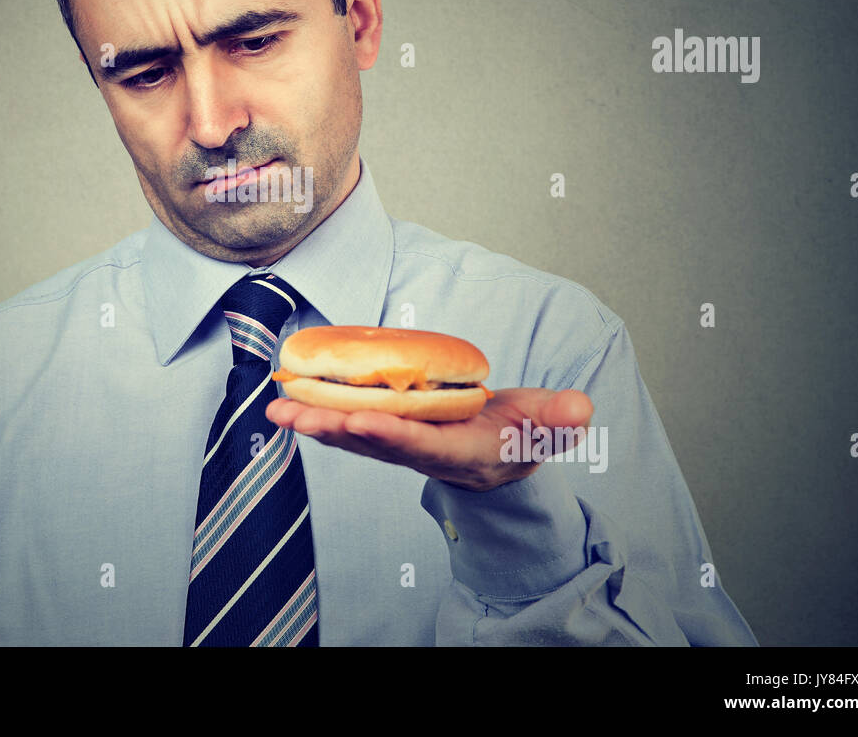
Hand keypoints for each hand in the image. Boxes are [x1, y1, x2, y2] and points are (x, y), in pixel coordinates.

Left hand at [265, 387, 592, 491]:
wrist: (501, 454)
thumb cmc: (522, 433)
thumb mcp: (546, 424)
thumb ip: (559, 418)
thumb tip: (580, 407)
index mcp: (463, 452)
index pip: (425, 445)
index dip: (393, 434)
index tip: (361, 417)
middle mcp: (425, 456)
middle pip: (374, 444)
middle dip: (334, 430)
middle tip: (296, 416)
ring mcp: (402, 450)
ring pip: (353, 438)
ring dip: (315, 424)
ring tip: (277, 409)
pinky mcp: (387, 437)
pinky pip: (348, 427)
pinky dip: (317, 415)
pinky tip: (287, 402)